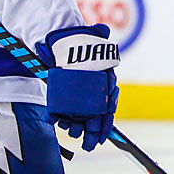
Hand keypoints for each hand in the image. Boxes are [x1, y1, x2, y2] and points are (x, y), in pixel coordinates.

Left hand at [36, 24, 119, 151]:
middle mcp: (94, 88)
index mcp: (104, 79)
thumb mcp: (91, 36)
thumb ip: (96, 34)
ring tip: (74, 134)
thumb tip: (102, 29)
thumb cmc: (81, 40)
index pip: (110, 103)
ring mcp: (80, 92)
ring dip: (80, 126)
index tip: (105, 133)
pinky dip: (65, 119)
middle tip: (90, 145)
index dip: (108, 120)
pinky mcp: (64, 94)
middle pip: (98, 114)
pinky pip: (67, 110)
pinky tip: (63, 124)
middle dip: (95, 131)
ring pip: (83, 115)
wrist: (64, 38)